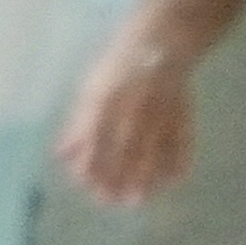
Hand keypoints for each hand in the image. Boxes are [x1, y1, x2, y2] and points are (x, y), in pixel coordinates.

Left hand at [58, 41, 193, 204]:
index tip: (86, 185)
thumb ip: (77, 126)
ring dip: (145, 176)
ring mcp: (160, 111)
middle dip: (117, 176)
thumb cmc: (115, 69)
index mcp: (105, 101)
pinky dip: (179, 160)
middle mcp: (133, 109)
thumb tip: (63, 156)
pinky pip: (182, 141)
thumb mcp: (89, 93)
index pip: (96, 138)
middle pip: (125, 149)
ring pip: (153, 150)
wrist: (160, 44)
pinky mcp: (182, 113)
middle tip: (110, 201)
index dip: (92, 162)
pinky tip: (171, 181)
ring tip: (137, 199)